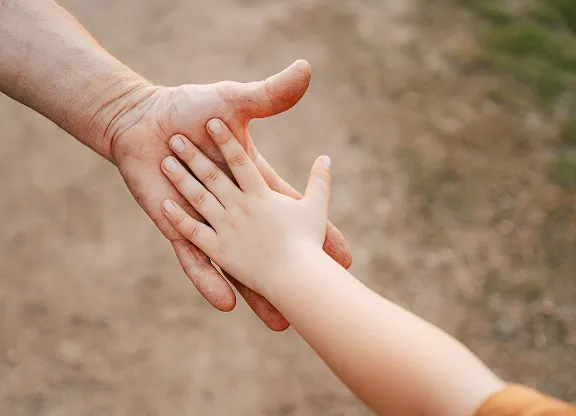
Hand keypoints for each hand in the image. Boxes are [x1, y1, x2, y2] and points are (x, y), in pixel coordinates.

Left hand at [108, 61, 350, 329]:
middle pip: (269, 245)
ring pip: (237, 258)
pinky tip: (224, 301)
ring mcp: (208, 219)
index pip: (297, 211)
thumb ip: (272, 93)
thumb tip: (308, 70)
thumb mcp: (238, 101)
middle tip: (315, 296)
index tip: (345, 254)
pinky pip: (194, 255)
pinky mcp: (178, 226)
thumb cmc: (196, 111)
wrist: (148, 123)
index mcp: (254, 184)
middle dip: (290, 270)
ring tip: (275, 314)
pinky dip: (206, 278)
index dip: (321, 229)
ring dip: (255, 282)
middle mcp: (234, 206)